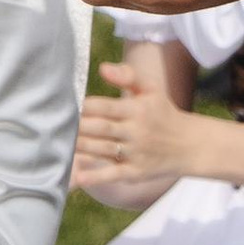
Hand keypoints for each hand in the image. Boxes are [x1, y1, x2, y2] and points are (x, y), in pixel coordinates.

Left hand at [70, 60, 195, 206]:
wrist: (190, 145)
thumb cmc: (163, 113)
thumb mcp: (152, 90)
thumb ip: (128, 76)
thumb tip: (102, 67)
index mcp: (136, 109)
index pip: (103, 106)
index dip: (82, 107)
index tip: (64, 106)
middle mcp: (135, 131)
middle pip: (98, 128)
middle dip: (76, 128)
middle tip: (52, 127)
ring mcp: (135, 153)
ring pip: (101, 150)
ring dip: (78, 148)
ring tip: (56, 146)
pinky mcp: (136, 172)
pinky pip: (112, 174)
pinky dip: (94, 176)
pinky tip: (77, 176)